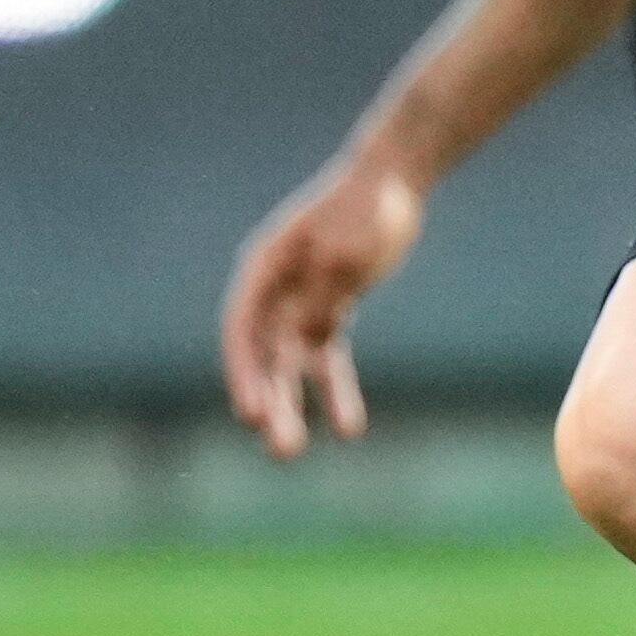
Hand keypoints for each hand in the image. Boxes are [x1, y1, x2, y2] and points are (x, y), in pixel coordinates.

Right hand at [220, 149, 426, 458]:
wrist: (393, 182)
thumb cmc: (366, 208)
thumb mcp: (347, 251)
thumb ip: (323, 295)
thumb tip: (305, 336)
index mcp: (264, 266)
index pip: (242, 329)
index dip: (243, 373)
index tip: (251, 412)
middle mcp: (274, 289)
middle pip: (263, 354)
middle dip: (268, 402)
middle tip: (279, 448)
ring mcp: (299, 301)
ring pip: (288, 364)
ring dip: (290, 405)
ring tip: (290, 453)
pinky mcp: (327, 309)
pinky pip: (325, 358)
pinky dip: (334, 390)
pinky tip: (348, 428)